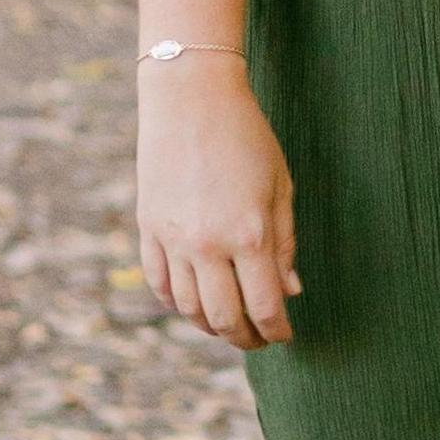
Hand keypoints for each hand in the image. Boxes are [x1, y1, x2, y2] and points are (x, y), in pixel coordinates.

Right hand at [137, 60, 299, 347]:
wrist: (190, 99)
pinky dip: (176, 303)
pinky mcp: (149, 228)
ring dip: (209, 326)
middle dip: (245, 338)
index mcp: (249, 235)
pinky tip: (193, 306)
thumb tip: (290, 292)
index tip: (285, 336)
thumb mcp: (280, 187)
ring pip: (188, 307)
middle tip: (258, 341)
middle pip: (224, 317)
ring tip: (228, 326)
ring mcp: (173, 239)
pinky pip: (159, 283)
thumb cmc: (247, 138)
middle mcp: (208, 244)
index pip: (264, 306)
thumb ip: (284, 244)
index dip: (276, 330)